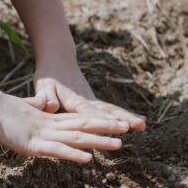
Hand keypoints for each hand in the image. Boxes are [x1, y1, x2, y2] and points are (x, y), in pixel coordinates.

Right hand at [0, 90, 130, 162]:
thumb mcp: (23, 109)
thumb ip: (37, 107)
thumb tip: (45, 104)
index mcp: (49, 119)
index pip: (79, 120)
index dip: (99, 121)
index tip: (117, 122)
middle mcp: (51, 126)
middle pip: (84, 126)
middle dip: (107, 128)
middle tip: (129, 128)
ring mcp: (43, 135)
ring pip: (77, 138)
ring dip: (98, 141)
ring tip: (119, 144)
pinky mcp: (33, 145)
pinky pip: (57, 150)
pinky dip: (73, 154)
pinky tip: (88, 158)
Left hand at [25, 61, 145, 130]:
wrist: (58, 62)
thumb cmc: (48, 77)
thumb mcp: (43, 87)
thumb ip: (46, 98)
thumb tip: (52, 106)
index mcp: (74, 100)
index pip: (89, 111)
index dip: (101, 118)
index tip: (114, 124)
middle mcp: (88, 100)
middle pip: (107, 110)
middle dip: (123, 118)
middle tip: (139, 125)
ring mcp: (93, 101)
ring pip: (113, 110)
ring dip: (129, 117)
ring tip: (144, 124)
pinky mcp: (96, 103)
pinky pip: (111, 110)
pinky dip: (125, 116)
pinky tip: (140, 121)